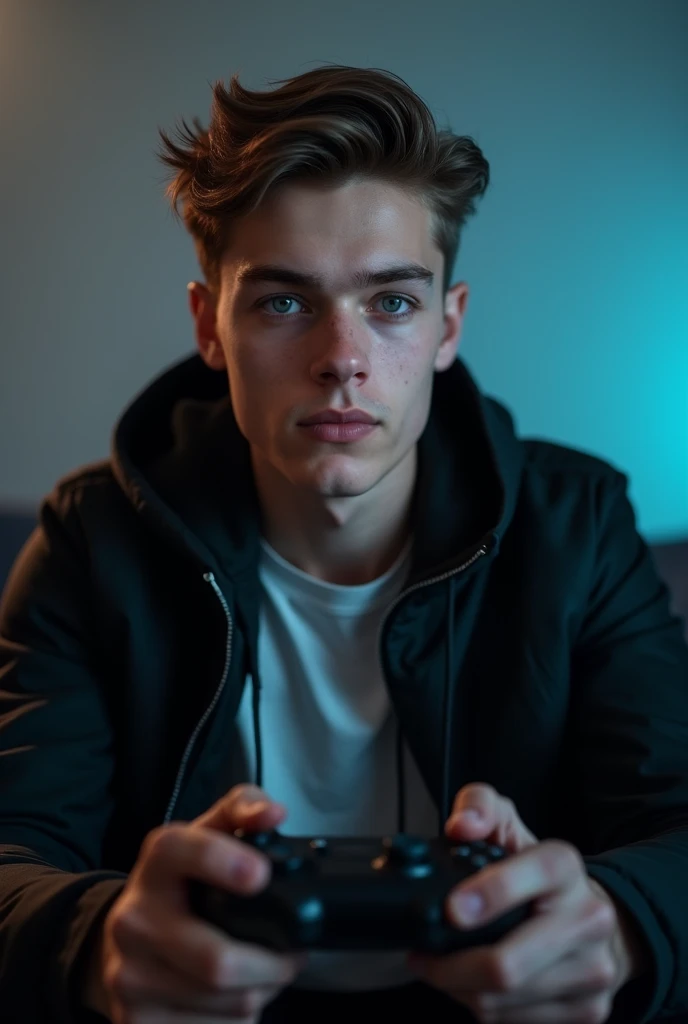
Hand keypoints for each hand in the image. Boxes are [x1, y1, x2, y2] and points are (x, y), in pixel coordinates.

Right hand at [88, 785, 302, 1023]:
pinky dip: (239, 1018)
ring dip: (261, 992)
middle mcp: (133, 920)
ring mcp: (129, 978)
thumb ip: (244, 807)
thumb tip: (274, 813)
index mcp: (155, 863)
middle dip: (272, 963)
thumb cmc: (181, 883)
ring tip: (265, 972)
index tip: (261, 874)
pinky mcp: (137, 1023)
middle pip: (216, 960)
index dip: (223, 862)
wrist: (122, 941)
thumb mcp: (207, 833)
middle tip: (293, 955)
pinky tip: (236, 997)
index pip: (180, 852)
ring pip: (224, 1002)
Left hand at [407, 783, 642, 1022]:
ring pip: (503, 1001)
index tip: (451, 910)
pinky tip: (475, 985)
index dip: (491, 893)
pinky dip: (483, 1008)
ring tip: (443, 968)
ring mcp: (593, 971)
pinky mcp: (589, 1012)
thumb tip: (462, 826)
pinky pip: (513, 1022)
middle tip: (422, 956)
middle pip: (508, 965)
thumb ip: (479, 806)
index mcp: (565, 866)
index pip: (534, 874)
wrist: (596, 921)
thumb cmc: (539, 875)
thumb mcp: (508, 826)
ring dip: (458, 989)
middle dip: (450, 967)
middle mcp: (589, 918)